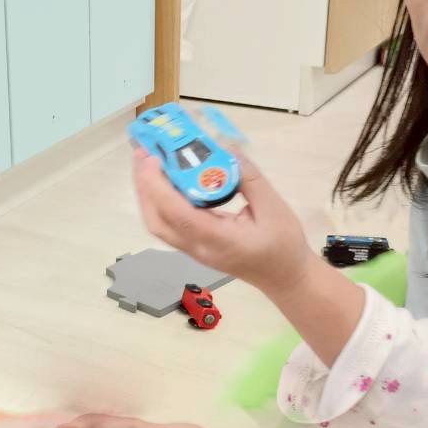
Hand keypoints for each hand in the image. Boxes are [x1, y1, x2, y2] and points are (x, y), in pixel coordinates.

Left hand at [131, 146, 312, 296]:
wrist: (285, 278)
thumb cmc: (283, 245)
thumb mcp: (275, 208)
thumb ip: (250, 178)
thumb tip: (227, 149)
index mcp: (219, 240)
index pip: (179, 214)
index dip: (159, 186)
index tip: (152, 158)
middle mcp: (199, 248)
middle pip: (157, 221)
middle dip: (144, 186)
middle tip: (142, 152)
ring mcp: (193, 250)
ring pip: (158, 224)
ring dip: (147, 193)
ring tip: (146, 162)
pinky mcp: (194, 246)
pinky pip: (167, 224)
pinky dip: (158, 201)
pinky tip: (163, 180)